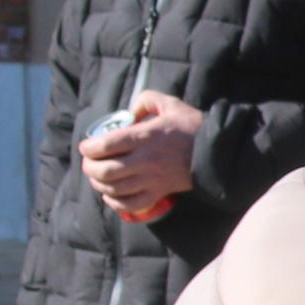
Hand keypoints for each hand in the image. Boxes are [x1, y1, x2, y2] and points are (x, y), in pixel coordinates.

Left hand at [79, 89, 200, 216]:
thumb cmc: (192, 127)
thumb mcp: (170, 104)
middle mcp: (144, 160)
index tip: (87, 146)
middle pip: (105, 170)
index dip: (89, 147)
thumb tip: (130, 113)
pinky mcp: (159, 193)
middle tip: (89, 163)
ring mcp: (151, 179)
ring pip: (114, 189)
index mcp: (145, 137)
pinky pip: (130, 204)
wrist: (217, 153)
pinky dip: (115, 202)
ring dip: (99, 184)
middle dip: (89, 168)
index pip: (106, 145)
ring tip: (98, 177)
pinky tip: (111, 195)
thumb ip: (146, 100)